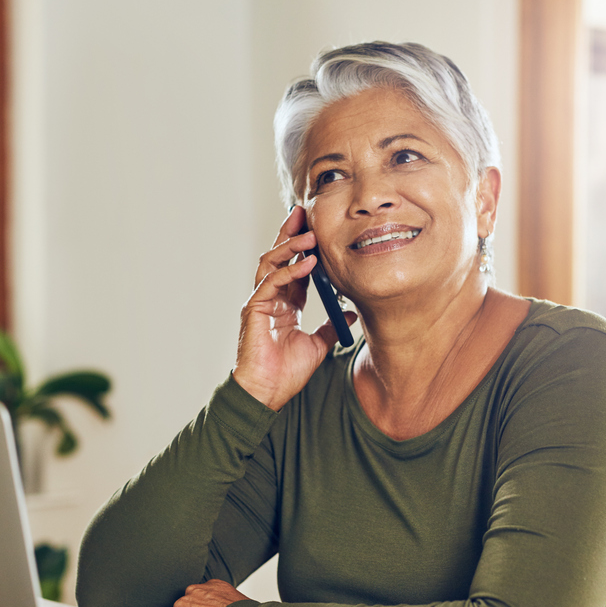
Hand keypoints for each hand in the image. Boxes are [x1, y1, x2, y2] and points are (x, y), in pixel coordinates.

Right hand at [233, 207, 355, 410]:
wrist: (268, 393)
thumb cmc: (286, 373)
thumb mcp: (318, 345)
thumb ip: (330, 326)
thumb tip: (351, 313)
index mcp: (285, 304)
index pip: (295, 267)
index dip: (306, 248)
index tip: (319, 229)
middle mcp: (271, 298)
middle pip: (279, 257)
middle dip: (291, 234)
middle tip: (305, 213)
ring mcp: (260, 302)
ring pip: (271, 263)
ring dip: (290, 246)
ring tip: (310, 234)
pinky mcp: (254, 309)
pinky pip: (271, 282)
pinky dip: (288, 271)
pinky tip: (307, 263)